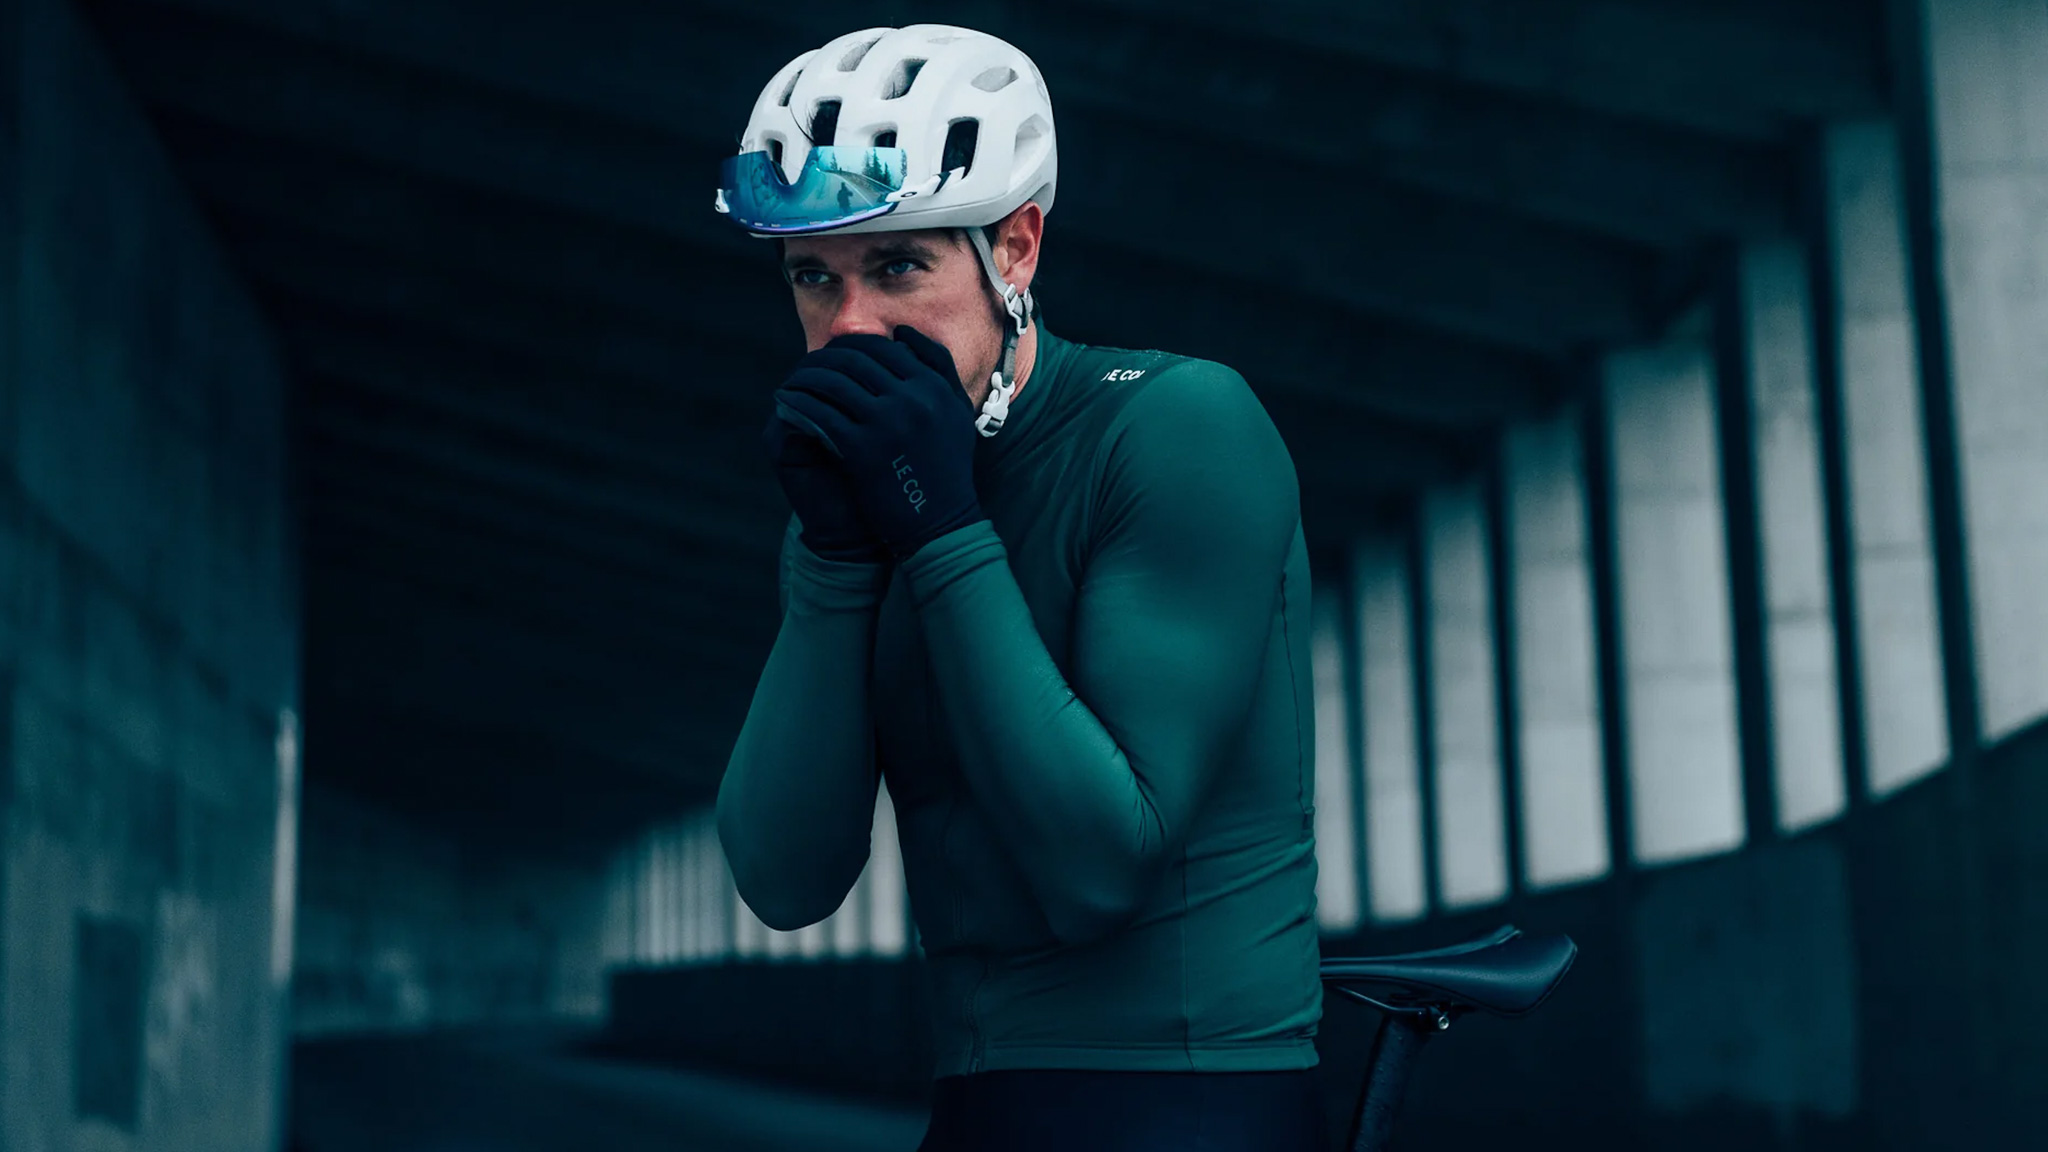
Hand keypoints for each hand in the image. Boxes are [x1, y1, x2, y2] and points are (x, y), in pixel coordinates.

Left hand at [771, 326, 986, 559]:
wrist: (942, 524)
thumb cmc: (947, 468)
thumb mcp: (955, 411)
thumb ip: (937, 367)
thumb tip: (902, 333)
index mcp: (933, 386)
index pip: (884, 348)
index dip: (853, 347)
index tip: (835, 354)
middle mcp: (912, 398)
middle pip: (855, 360)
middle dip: (824, 359)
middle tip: (806, 365)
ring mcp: (886, 422)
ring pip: (832, 383)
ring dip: (805, 379)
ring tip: (792, 384)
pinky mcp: (862, 449)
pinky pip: (819, 414)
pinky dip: (798, 405)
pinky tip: (787, 406)